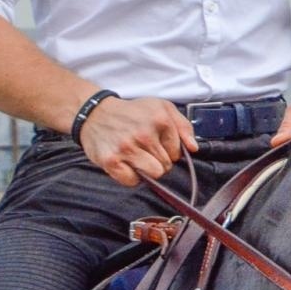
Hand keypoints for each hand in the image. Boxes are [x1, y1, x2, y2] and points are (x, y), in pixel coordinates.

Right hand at [78, 96, 196, 186]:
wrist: (96, 113)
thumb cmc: (132, 113)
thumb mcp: (162, 108)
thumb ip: (183, 126)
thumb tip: (194, 148)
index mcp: (160, 119)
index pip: (177, 152)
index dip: (169, 151)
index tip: (158, 144)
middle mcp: (144, 134)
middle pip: (167, 165)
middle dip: (159, 161)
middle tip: (145, 150)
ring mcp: (127, 148)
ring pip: (154, 174)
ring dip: (147, 170)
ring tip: (138, 158)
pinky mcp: (111, 161)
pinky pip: (132, 181)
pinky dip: (131, 177)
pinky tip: (126, 164)